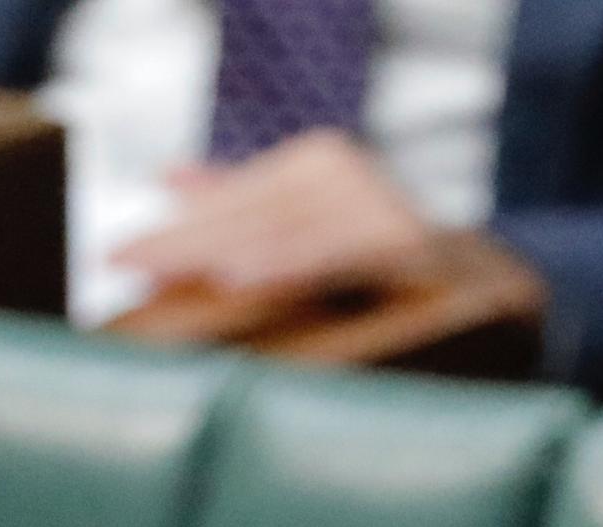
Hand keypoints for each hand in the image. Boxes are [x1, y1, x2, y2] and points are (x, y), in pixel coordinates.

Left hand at [114, 130, 436, 299]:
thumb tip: (170, 178)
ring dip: (226, 253)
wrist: (488, 284)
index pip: (229, 202)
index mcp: (313, 166)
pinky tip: (243, 277)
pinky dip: (290, 267)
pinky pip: (338, 260)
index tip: (113, 258)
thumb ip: (244, 201)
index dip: (171, 232)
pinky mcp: (410, 247)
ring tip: (166, 269)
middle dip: (181, 245)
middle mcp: (343, 175)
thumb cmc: (383, 260)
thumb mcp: (309, 222)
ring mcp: (378, 208)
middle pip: (247, 218)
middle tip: (121, 265)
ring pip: (285, 235)